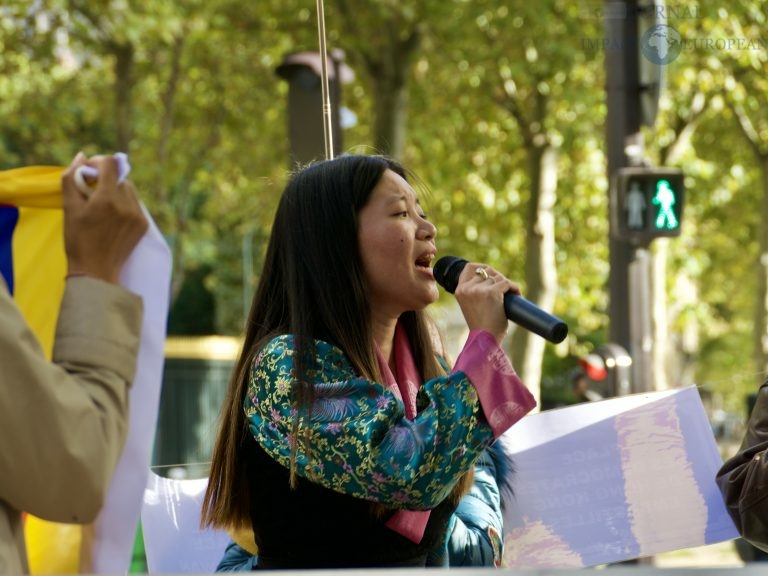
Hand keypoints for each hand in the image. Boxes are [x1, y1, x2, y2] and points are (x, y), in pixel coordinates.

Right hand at [62, 153, 147, 283]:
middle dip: (105, 179)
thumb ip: (71, 178)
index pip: (110, 164)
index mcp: (108, 199)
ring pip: (129, 190)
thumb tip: (82, 157)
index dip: (97, 162)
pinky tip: (112, 217)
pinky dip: (124, 204)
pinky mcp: (144, 225)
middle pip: (119, 177)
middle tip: (91, 192)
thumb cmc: (78, 239)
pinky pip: (135, 204)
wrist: (95, 270)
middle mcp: (127, 205)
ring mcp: (138, 216)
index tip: (88, 170)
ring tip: (101, 206)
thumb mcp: (69, 207)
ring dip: (116, 191)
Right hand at [453, 262, 519, 344]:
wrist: (485, 340)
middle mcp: (467, 288)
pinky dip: (514, 288)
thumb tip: (491, 277)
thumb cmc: (481, 327)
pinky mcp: (492, 293)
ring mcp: (479, 290)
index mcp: (460, 290)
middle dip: (498, 278)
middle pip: (487, 271)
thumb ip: (474, 293)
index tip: (491, 273)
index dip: (482, 267)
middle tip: (505, 289)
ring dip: (506, 284)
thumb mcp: (471, 306)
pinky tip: (517, 295)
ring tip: (511, 294)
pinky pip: (507, 283)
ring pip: (498, 277)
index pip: (469, 267)